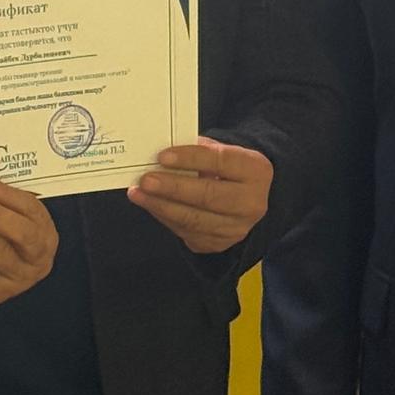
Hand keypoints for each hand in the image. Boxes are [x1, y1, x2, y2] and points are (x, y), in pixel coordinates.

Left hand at [128, 140, 272, 252]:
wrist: (245, 197)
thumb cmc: (226, 168)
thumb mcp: (220, 151)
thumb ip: (197, 150)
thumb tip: (160, 154)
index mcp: (256, 171)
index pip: (221, 161)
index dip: (190, 159)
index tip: (162, 156)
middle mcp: (252, 203)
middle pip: (209, 196)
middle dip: (173, 188)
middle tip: (146, 180)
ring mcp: (236, 228)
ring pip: (194, 219)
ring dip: (161, 206)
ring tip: (138, 193)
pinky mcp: (219, 244)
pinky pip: (186, 232)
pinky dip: (164, 217)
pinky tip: (150, 205)